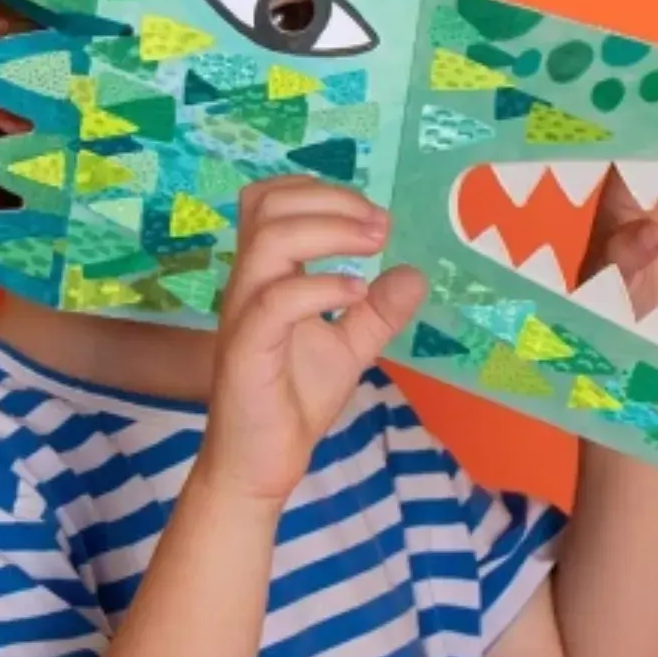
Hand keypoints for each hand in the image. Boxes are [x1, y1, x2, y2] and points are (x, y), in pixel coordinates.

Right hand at [201, 177, 425, 504]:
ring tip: (374, 247)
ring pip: (268, 240)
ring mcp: (242, 314)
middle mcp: (247, 284)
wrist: (260, 466)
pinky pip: (275, 301)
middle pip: (268, 204)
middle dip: (330, 200)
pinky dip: (320, 286)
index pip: (270, 198)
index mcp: (264, 274)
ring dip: (329, 231)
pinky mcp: (244, 351)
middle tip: (381, 226)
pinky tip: (357, 293)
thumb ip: (378, 311)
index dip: (320, 190)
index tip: (372, 216)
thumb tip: (415, 273)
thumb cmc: (292, 401)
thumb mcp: (350, 348)